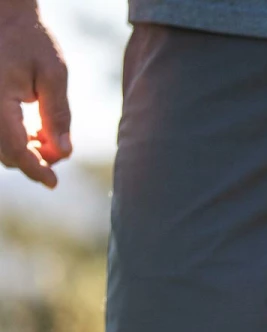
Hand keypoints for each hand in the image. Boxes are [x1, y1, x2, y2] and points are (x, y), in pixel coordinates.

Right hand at [0, 4, 69, 187]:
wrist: (3, 16)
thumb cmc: (29, 40)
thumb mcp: (53, 74)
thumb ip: (57, 114)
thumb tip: (64, 152)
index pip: (14, 150)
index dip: (35, 170)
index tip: (53, 183)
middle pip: (5, 153)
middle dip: (34, 160)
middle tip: (58, 149)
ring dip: (24, 150)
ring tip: (47, 135)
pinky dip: (15, 138)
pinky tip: (34, 129)